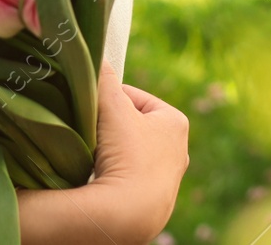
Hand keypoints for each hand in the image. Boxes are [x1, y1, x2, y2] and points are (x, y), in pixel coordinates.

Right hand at [74, 60, 190, 243]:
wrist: (130, 214)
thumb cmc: (128, 154)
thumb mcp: (112, 106)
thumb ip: (103, 77)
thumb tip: (95, 54)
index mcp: (176, 123)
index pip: (133, 98)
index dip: (108, 100)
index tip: (92, 109)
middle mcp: (179, 151)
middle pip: (132, 126)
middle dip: (110, 127)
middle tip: (92, 132)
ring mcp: (168, 180)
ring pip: (129, 152)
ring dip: (111, 151)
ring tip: (94, 155)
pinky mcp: (155, 202)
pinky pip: (128, 178)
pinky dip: (115, 174)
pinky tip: (102, 177)